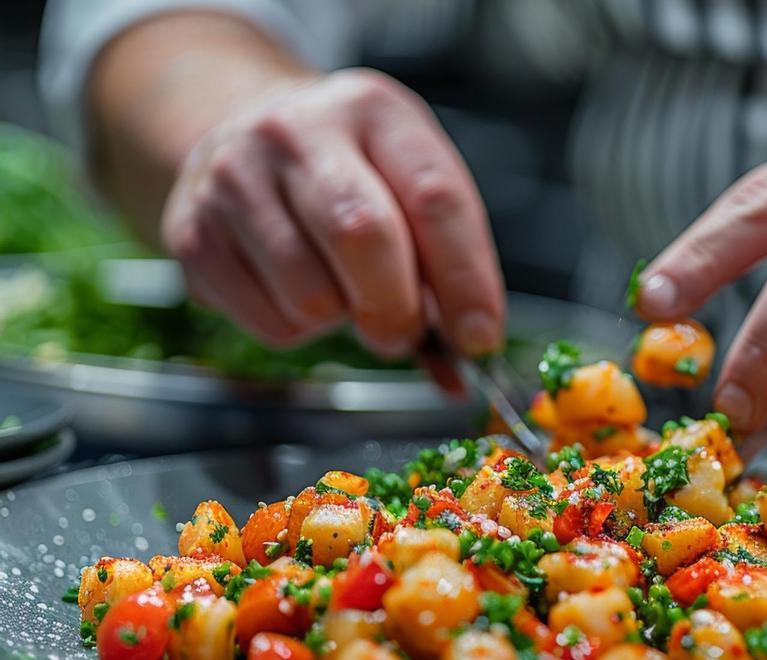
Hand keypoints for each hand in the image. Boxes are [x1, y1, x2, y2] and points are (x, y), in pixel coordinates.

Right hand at [161, 69, 504, 356]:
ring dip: (344, 320)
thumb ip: (446, 261)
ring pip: (312, 296)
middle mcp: (298, 132)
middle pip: (364, 237)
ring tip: (341, 290)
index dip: (466, 280)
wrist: (243, 135)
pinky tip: (294, 289)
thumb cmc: (349, 172)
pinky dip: (299, 330)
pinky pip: (270, 323)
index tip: (480, 337)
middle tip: (404, 332)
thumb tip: (471, 349)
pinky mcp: (193, 233)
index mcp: (374, 111)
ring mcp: (235, 178)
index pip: (435, 198)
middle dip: (398, 310)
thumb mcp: (406, 182)